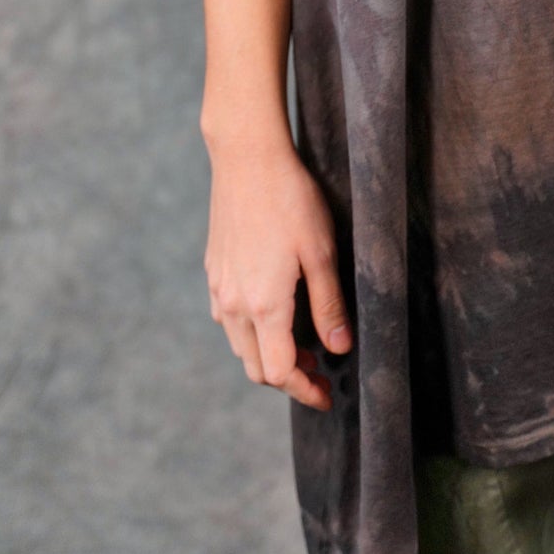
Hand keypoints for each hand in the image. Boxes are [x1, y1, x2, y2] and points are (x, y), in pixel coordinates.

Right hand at [203, 128, 352, 410]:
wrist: (247, 158)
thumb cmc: (291, 201)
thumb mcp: (321, 253)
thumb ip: (328, 306)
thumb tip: (339, 349)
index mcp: (263, 306)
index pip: (279, 372)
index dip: (304, 390)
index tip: (327, 395)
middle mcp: (233, 305)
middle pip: (256, 366)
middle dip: (289, 377)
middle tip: (322, 371)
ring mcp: (218, 288)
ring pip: (240, 344)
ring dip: (269, 354)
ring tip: (304, 344)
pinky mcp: (214, 270)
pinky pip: (228, 318)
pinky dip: (252, 331)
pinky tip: (276, 312)